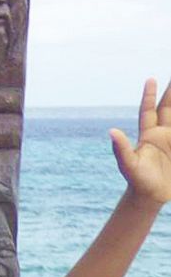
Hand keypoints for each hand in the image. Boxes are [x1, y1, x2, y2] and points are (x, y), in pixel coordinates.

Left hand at [112, 76, 170, 204]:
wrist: (150, 197)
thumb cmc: (137, 181)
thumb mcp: (128, 165)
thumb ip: (121, 149)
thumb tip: (111, 131)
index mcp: (147, 135)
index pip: (148, 110)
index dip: (149, 95)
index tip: (150, 79)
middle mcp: (161, 134)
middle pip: (168, 108)